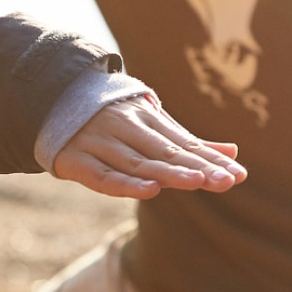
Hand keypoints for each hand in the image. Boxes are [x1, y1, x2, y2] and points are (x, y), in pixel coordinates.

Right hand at [53, 95, 246, 199]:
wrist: (53, 101)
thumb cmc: (114, 121)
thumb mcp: (151, 125)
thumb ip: (190, 144)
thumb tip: (234, 153)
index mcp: (144, 116)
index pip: (182, 143)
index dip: (209, 159)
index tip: (237, 174)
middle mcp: (123, 127)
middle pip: (164, 151)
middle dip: (196, 167)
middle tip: (226, 180)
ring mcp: (99, 142)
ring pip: (138, 162)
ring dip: (168, 173)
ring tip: (198, 182)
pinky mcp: (76, 160)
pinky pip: (103, 176)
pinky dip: (126, 184)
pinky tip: (150, 190)